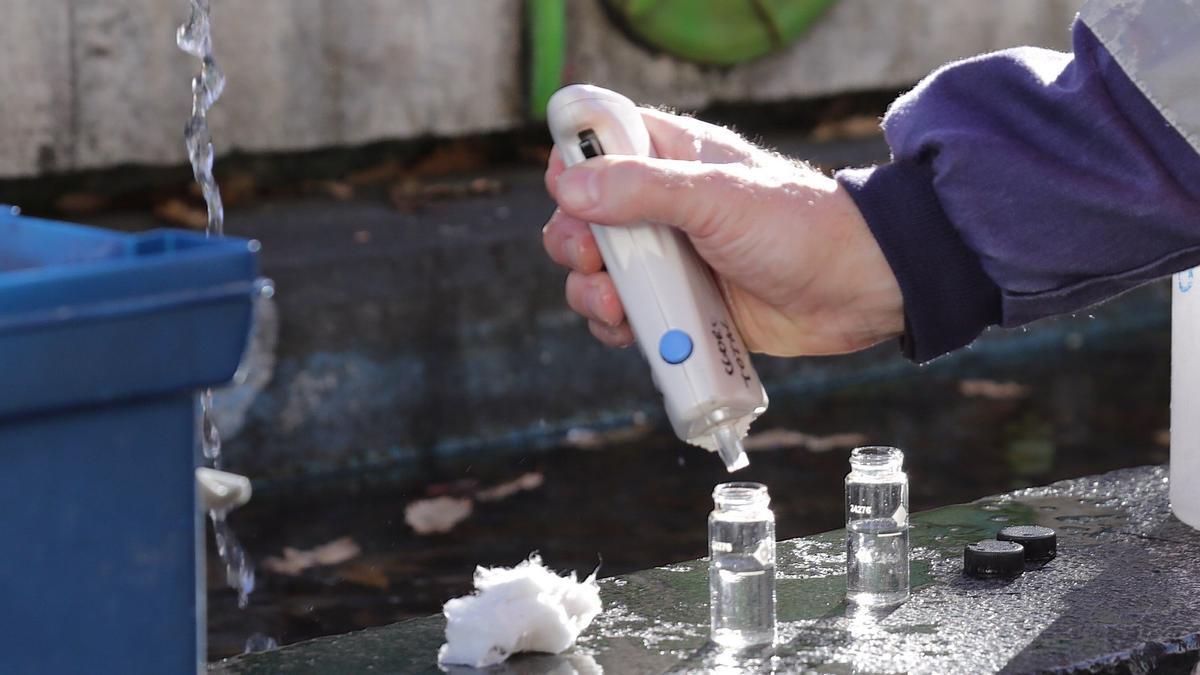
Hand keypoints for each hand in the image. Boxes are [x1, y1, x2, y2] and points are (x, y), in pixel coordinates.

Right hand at [542, 108, 903, 356]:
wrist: (856, 289)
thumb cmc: (799, 226)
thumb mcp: (716, 197)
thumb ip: (642, 188)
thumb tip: (571, 186)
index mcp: (669, 155)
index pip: (598, 142)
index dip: (573, 165)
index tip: (570, 194)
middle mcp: (660, 205)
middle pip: (581, 218)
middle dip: (574, 243)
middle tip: (595, 260)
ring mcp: (668, 259)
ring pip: (596, 274)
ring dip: (590, 293)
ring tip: (616, 307)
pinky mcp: (679, 306)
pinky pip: (625, 318)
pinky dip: (617, 329)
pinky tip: (633, 332)